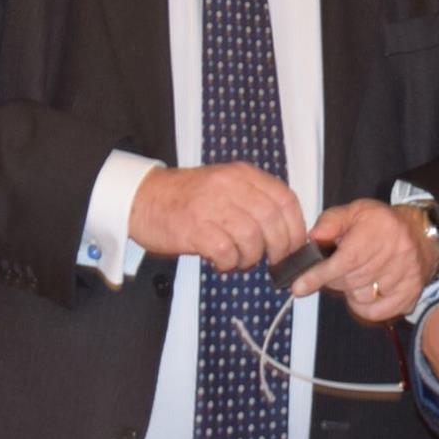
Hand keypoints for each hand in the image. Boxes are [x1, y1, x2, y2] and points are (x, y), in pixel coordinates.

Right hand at [128, 163, 306, 272]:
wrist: (143, 198)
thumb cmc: (187, 198)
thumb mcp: (225, 186)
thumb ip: (254, 200)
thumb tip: (286, 231)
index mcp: (242, 175)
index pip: (286, 199)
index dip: (296, 227)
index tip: (295, 246)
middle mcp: (230, 186)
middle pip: (273, 220)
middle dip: (280, 248)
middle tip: (274, 262)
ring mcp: (211, 206)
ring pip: (252, 237)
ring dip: (251, 258)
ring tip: (239, 261)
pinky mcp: (194, 228)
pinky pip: (227, 251)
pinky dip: (230, 263)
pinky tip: (221, 262)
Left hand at [287, 199, 435, 321]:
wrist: (421, 232)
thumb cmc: (382, 223)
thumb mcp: (355, 212)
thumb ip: (331, 222)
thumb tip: (313, 238)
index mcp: (379, 229)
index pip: (345, 260)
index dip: (319, 275)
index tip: (299, 287)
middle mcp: (396, 253)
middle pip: (349, 281)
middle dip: (334, 279)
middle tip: (337, 269)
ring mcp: (406, 275)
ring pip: (361, 298)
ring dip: (351, 292)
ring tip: (358, 275)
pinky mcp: (411, 293)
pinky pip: (377, 312)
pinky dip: (365, 307)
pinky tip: (368, 291)